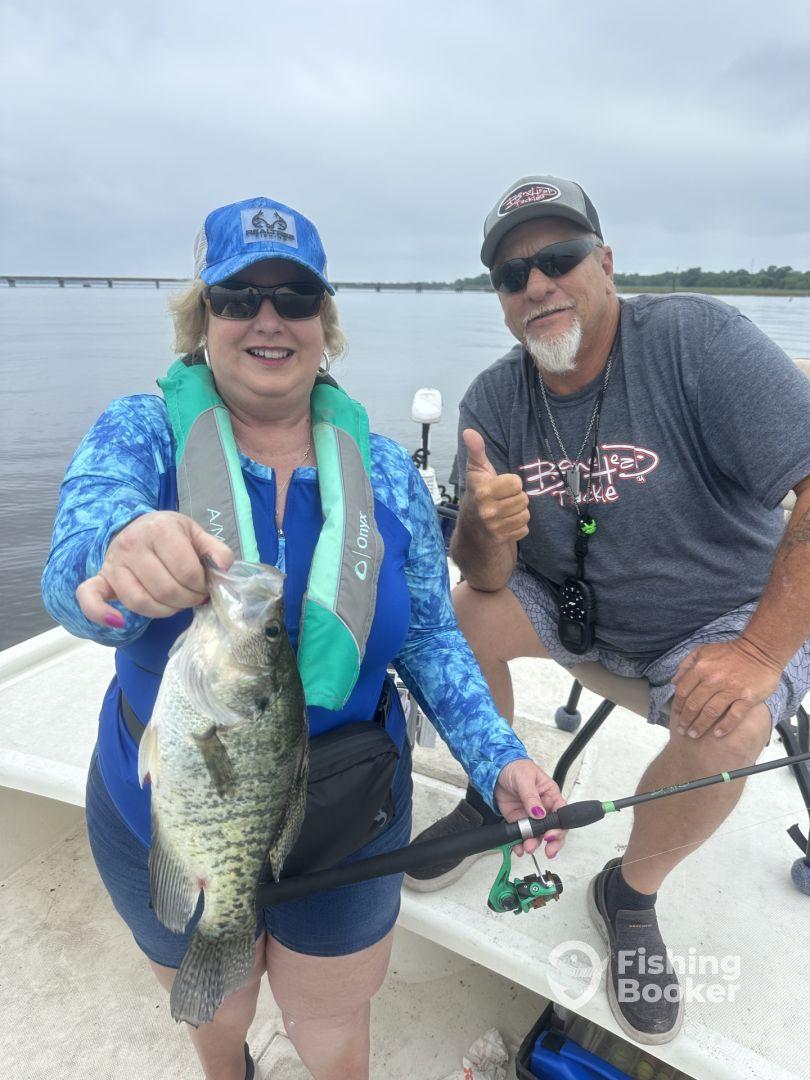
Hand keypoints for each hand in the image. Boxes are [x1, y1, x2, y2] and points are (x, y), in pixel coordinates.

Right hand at [76, 511, 233, 626]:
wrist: (138, 527)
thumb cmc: (171, 535)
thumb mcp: (196, 534)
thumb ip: (215, 550)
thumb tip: (223, 569)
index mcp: (160, 529)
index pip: (186, 571)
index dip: (201, 586)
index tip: (204, 586)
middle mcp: (132, 544)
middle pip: (165, 589)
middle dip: (187, 600)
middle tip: (194, 597)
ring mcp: (113, 562)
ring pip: (140, 601)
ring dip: (164, 611)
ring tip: (175, 604)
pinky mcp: (100, 578)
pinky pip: (90, 598)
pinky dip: (101, 614)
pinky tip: (118, 623)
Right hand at [463, 429, 529, 543]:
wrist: (471, 529)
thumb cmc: (478, 493)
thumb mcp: (476, 471)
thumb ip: (476, 450)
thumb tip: (469, 431)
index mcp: (483, 492)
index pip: (516, 483)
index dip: (511, 483)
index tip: (500, 486)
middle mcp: (488, 511)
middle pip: (523, 499)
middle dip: (516, 499)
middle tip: (503, 500)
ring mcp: (494, 527)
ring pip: (525, 515)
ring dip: (518, 513)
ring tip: (505, 511)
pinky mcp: (501, 539)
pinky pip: (524, 529)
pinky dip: (518, 527)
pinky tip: (506, 524)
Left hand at [493, 758, 566, 858]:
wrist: (495, 769)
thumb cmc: (516, 768)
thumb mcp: (525, 779)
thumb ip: (531, 797)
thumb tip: (539, 813)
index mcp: (550, 795)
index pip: (561, 814)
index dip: (559, 827)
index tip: (551, 835)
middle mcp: (543, 808)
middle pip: (553, 829)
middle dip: (552, 841)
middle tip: (548, 850)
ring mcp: (530, 816)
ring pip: (537, 835)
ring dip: (533, 843)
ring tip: (527, 848)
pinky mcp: (518, 820)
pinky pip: (521, 835)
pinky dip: (520, 843)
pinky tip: (518, 848)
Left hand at [670, 638, 781, 737]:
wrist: (761, 650)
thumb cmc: (730, 652)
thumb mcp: (703, 651)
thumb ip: (686, 664)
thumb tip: (674, 681)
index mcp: (701, 668)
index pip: (683, 691)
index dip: (677, 706)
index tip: (676, 716)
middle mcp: (714, 679)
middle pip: (694, 704)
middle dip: (686, 720)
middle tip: (682, 730)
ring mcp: (732, 689)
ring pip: (711, 712)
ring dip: (700, 725)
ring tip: (694, 735)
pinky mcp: (748, 697)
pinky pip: (734, 715)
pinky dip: (725, 726)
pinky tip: (717, 734)